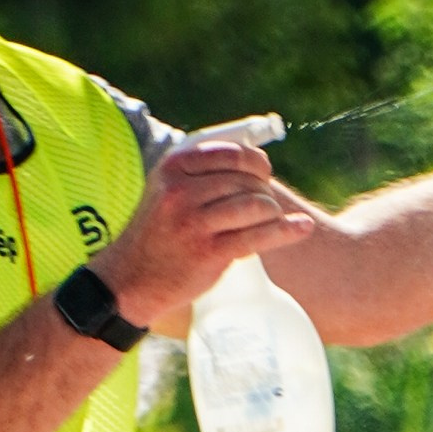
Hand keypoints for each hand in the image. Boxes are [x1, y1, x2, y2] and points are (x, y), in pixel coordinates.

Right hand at [98, 137, 320, 328]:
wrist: (131, 278)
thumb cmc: (158, 231)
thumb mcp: (166, 188)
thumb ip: (200, 171)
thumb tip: (255, 156)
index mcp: (173, 168)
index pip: (230, 153)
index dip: (255, 161)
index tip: (262, 172)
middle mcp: (181, 192)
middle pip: (246, 180)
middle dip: (262, 191)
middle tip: (262, 205)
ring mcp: (194, 223)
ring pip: (256, 205)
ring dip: (271, 212)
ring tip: (267, 220)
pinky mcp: (208, 253)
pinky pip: (258, 236)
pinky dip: (286, 230)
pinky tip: (301, 228)